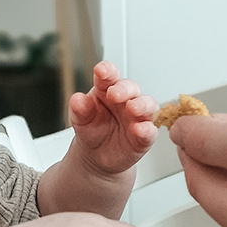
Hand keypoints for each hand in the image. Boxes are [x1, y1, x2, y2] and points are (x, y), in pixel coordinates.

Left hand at [68, 61, 157, 175]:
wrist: (96, 156)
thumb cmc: (92, 129)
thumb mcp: (80, 119)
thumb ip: (79, 109)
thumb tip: (77, 99)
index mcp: (107, 89)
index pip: (109, 75)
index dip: (107, 71)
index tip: (101, 70)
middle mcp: (126, 100)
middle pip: (130, 88)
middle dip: (124, 89)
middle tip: (114, 93)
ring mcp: (137, 117)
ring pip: (147, 105)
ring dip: (141, 105)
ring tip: (132, 108)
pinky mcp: (144, 136)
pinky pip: (150, 131)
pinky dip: (147, 129)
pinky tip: (140, 129)